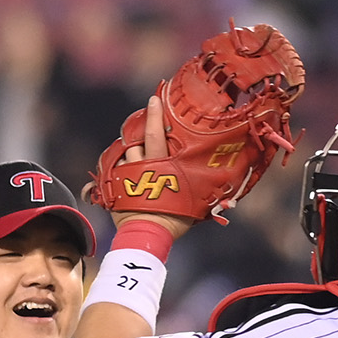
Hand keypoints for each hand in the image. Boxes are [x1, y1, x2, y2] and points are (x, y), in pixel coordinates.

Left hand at [111, 95, 193, 240]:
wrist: (146, 238)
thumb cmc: (173, 221)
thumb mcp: (192, 203)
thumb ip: (199, 189)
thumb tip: (224, 190)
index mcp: (158, 165)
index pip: (154, 134)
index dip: (154, 115)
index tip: (153, 100)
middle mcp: (138, 166)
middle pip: (135, 141)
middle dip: (138, 133)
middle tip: (143, 130)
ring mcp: (124, 177)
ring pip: (124, 156)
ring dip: (129, 155)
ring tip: (137, 159)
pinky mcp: (114, 189)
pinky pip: (112, 172)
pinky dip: (118, 170)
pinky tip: (124, 175)